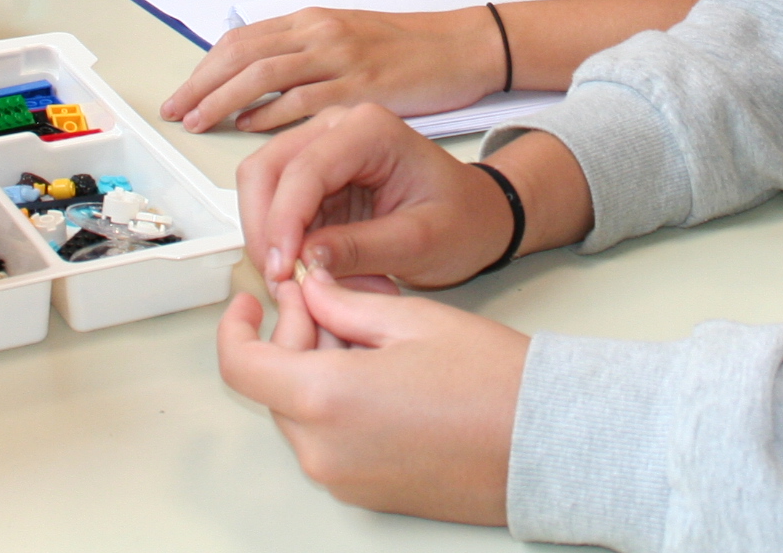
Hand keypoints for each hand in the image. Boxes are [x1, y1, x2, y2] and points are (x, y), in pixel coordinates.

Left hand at [162, 6, 503, 132]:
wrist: (461, 47)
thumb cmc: (407, 47)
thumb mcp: (347, 37)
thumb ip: (303, 52)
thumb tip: (257, 73)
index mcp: (312, 21)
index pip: (242, 39)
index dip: (205, 66)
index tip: (183, 91)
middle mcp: (319, 34)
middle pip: (242, 53)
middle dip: (201, 83)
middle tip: (175, 110)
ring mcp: (339, 59)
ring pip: (263, 75)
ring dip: (223, 99)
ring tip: (199, 121)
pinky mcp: (360, 88)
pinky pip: (304, 101)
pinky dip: (271, 114)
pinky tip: (250, 128)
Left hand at [218, 266, 524, 523]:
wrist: (546, 445)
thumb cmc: (492, 383)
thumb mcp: (409, 319)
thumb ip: (342, 302)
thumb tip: (308, 290)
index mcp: (326, 399)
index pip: (242, 364)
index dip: (236, 327)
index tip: (249, 302)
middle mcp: (324, 450)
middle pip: (275, 385)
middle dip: (294, 336)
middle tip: (327, 295)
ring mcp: (343, 478)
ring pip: (302, 412)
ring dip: (316, 369)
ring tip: (368, 334)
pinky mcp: (365, 493)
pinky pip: (329, 440)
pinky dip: (337, 403)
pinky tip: (379, 373)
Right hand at [237, 103, 513, 288]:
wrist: (478, 216)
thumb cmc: (463, 220)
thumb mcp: (421, 242)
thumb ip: (362, 249)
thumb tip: (304, 260)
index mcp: (369, 129)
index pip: (304, 169)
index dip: (283, 222)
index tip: (281, 271)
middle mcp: (336, 127)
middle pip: (266, 170)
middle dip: (266, 230)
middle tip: (282, 283)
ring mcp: (321, 148)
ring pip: (263, 190)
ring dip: (273, 240)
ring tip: (310, 283)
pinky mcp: (314, 177)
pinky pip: (278, 208)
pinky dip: (285, 244)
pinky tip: (318, 273)